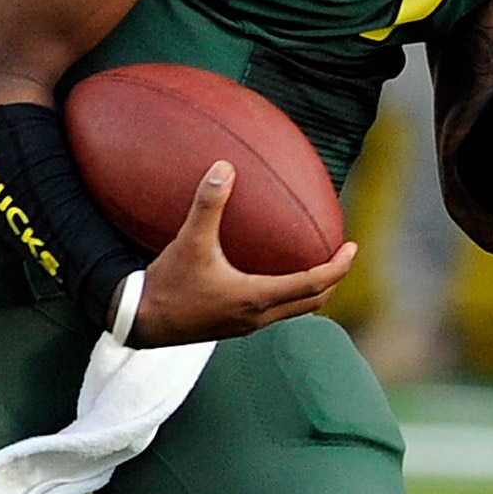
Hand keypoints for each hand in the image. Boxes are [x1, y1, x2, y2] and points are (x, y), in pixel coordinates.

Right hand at [124, 161, 357, 346]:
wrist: (140, 322)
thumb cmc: (166, 285)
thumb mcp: (189, 241)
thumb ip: (208, 204)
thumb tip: (225, 166)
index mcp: (257, 297)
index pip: (313, 285)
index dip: (338, 267)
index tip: (352, 248)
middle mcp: (258, 316)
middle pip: (312, 303)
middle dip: (331, 280)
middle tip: (340, 255)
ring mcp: (246, 325)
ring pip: (294, 311)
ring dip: (310, 290)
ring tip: (314, 263)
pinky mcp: (233, 327)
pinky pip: (273, 311)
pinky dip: (287, 294)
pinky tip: (272, 274)